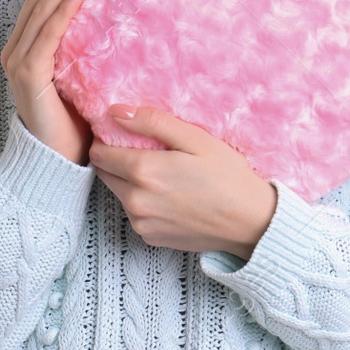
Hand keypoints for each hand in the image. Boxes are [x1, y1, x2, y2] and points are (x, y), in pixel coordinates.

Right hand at [0, 0, 96, 165]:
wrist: (58, 161)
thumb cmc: (74, 121)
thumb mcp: (79, 73)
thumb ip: (81, 47)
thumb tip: (105, 19)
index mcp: (25, 47)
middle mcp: (16, 50)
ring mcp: (18, 62)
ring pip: (42, 11)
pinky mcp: (28, 76)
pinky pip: (47, 38)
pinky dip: (62, 12)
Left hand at [89, 105, 277, 259]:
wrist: (250, 223)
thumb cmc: (227, 176)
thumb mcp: (196, 139)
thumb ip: (153, 122)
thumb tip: (116, 112)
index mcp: (144, 171)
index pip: (99, 153)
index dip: (107, 140)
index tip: (125, 136)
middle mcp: (135, 200)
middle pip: (104, 174)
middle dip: (116, 160)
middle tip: (147, 153)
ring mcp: (142, 223)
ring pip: (119, 194)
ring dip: (130, 182)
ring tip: (164, 176)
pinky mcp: (150, 238)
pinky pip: (135, 214)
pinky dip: (144, 203)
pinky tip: (170, 197)